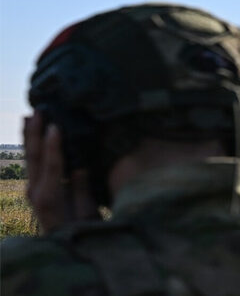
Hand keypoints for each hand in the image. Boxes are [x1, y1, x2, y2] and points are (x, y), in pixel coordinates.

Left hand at [24, 113, 99, 233]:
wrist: (66, 251)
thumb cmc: (84, 232)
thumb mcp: (87, 214)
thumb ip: (81, 191)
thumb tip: (79, 167)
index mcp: (50, 198)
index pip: (52, 166)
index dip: (54, 145)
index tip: (56, 125)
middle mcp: (35, 192)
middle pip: (34, 157)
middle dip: (35, 133)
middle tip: (38, 110)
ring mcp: (32, 190)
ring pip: (29, 158)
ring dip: (30, 136)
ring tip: (30, 116)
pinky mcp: (35, 190)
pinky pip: (33, 164)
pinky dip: (33, 147)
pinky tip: (35, 135)